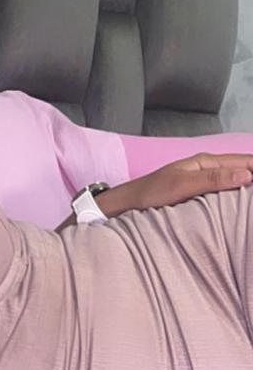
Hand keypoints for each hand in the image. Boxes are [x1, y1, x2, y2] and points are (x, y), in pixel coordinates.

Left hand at [127, 152, 252, 210]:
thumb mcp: (182, 185)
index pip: (245, 162)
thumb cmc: (150, 193)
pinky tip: (242, 207)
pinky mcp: (199, 194)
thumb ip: (212, 179)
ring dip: (248, 187)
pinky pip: (224, 193)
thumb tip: (247, 175)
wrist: (128, 203)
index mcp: (206, 162)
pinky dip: (236, 197)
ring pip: (235, 182)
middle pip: (244, 170)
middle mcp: (208, 169)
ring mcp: (203, 181)